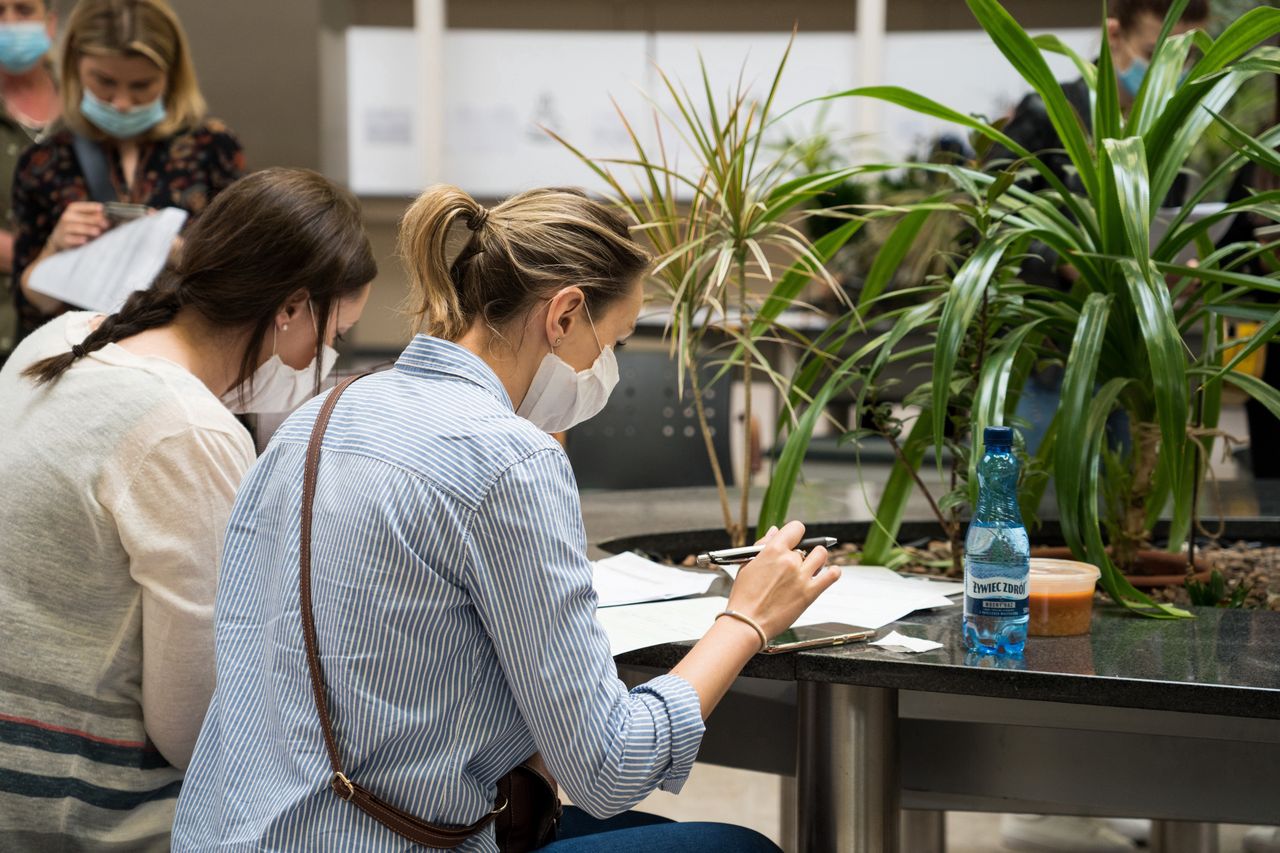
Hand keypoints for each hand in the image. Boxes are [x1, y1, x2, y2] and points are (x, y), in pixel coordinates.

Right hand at [48, 202, 107, 251]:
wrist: (61, 238)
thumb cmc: (79, 226)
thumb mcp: (86, 219)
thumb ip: (95, 216)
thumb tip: (106, 217)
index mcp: (73, 208)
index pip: (83, 206)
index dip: (93, 207)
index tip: (102, 209)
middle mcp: (67, 216)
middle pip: (82, 217)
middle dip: (95, 220)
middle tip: (106, 224)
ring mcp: (64, 228)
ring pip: (76, 227)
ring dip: (88, 229)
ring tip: (98, 232)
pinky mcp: (64, 239)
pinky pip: (70, 239)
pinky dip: (77, 240)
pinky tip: (85, 240)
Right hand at [725, 520, 839, 639]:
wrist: (747, 623)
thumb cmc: (744, 597)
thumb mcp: (748, 565)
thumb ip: (763, 545)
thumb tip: (774, 531)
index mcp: (773, 550)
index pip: (796, 528)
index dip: (795, 533)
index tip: (793, 540)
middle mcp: (790, 560)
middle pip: (805, 546)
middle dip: (799, 554)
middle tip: (792, 566)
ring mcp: (802, 576)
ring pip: (821, 555)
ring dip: (817, 559)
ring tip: (810, 568)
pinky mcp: (810, 593)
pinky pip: (832, 575)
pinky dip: (833, 572)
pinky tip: (829, 573)